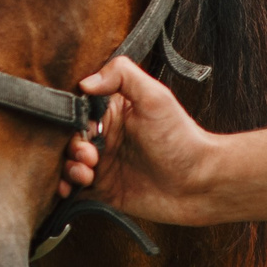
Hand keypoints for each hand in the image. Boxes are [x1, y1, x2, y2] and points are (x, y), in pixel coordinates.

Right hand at [64, 56, 216, 222]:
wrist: (200, 183)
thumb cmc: (182, 139)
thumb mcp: (155, 97)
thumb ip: (122, 76)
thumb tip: (85, 82)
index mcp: (113, 112)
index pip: (77, 111)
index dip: (72, 122)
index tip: (83, 131)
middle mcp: (105, 136)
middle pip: (68, 139)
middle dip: (71, 148)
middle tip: (89, 156)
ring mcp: (102, 164)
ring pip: (67, 164)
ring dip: (68, 169)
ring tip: (86, 173)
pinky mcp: (103, 190)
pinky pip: (74, 189)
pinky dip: (66, 189)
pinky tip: (72, 189)